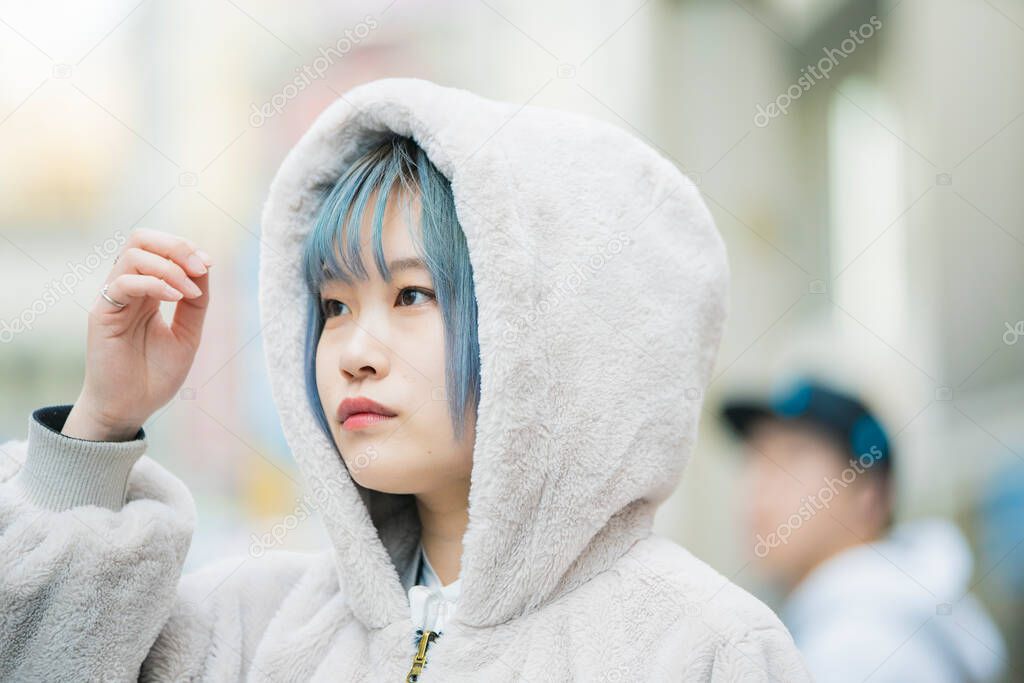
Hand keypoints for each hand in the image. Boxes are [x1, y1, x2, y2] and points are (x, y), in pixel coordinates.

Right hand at [62, 229, 212, 440]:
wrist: (131, 407)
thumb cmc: (156, 374)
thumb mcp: (188, 333)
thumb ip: (196, 302)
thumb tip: (205, 265)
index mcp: (148, 290)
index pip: (159, 248)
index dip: (186, 248)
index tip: (208, 265)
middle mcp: (128, 289)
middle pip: (141, 239)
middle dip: (176, 246)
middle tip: (200, 267)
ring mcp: (113, 299)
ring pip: (132, 255)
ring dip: (169, 266)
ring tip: (189, 291)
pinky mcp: (102, 314)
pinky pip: (123, 283)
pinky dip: (154, 283)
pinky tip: (174, 298)